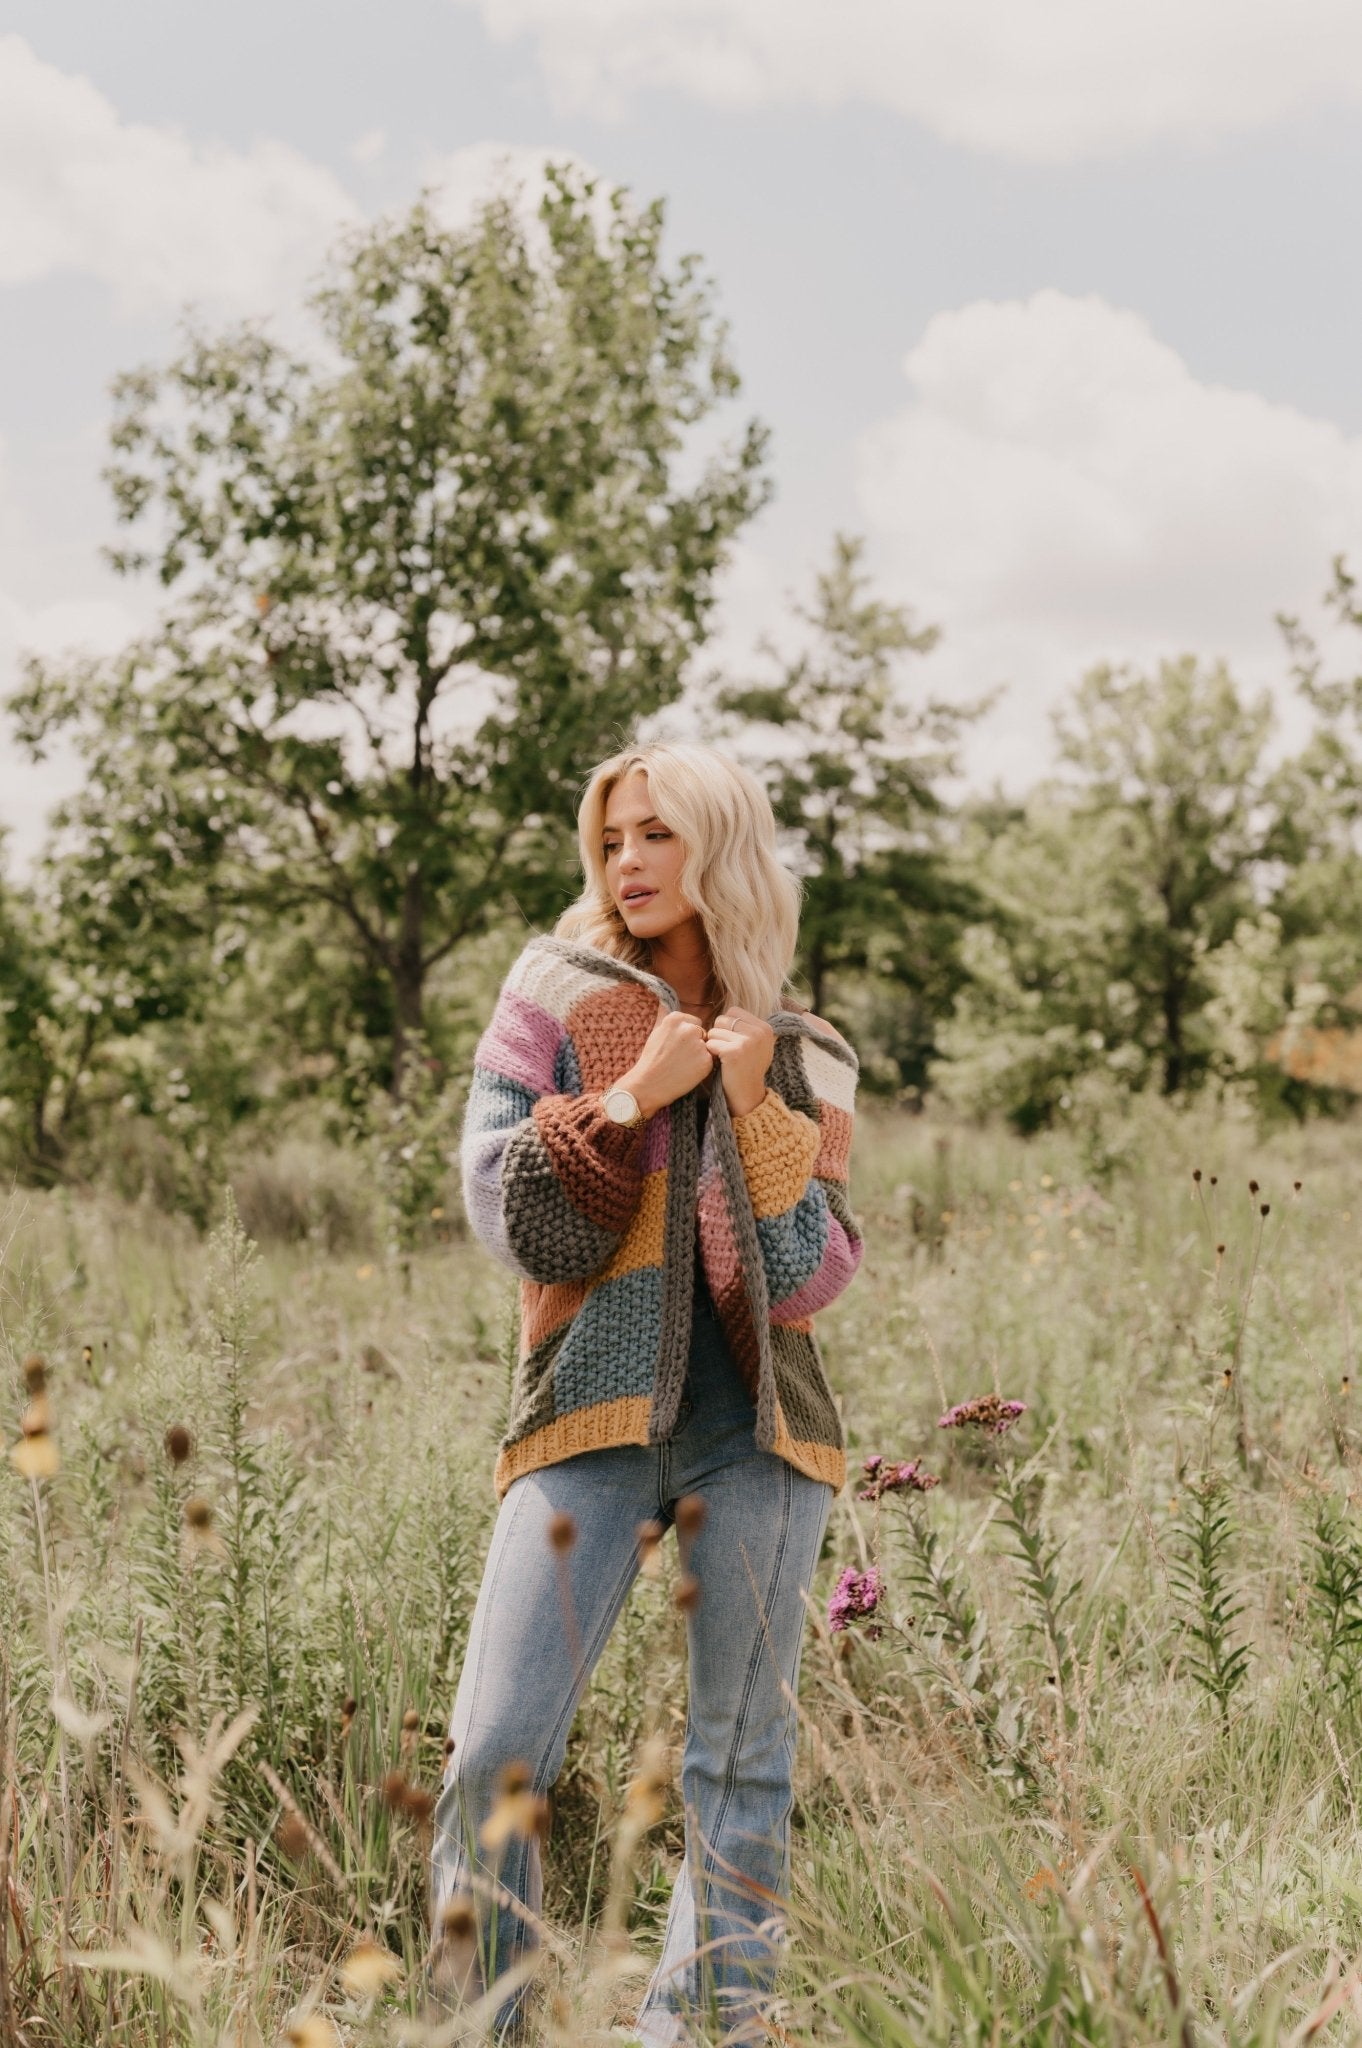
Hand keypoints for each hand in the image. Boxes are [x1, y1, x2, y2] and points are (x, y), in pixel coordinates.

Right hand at [614, 1003, 714, 1119]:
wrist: (648, 1084)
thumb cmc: (651, 1059)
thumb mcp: (655, 1031)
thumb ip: (663, 1014)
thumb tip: (662, 1000)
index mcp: (676, 1019)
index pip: (694, 1022)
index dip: (687, 1037)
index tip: (676, 1047)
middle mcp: (689, 1028)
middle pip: (702, 1033)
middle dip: (695, 1044)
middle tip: (680, 1058)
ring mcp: (698, 1044)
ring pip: (707, 1046)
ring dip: (700, 1055)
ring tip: (683, 1065)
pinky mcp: (706, 1060)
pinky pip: (710, 1060)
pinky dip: (703, 1067)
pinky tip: (688, 1072)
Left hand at [704, 1007, 774, 1118]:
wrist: (748, 1095)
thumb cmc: (747, 1069)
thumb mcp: (756, 1045)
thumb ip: (747, 1028)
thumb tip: (727, 1013)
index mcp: (765, 1027)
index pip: (734, 1011)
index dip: (726, 1026)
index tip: (731, 1041)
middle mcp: (759, 1032)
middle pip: (722, 1019)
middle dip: (718, 1034)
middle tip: (725, 1050)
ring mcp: (748, 1041)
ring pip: (714, 1031)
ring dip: (713, 1044)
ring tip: (723, 1058)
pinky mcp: (735, 1052)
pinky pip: (711, 1044)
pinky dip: (711, 1054)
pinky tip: (719, 1063)